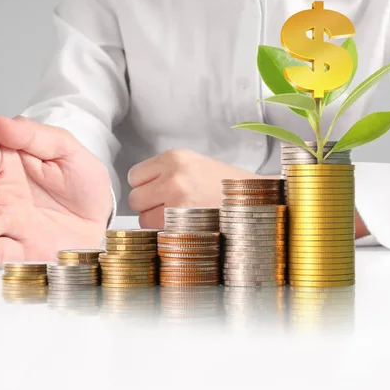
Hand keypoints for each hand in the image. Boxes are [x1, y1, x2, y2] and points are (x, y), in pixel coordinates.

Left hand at [127, 149, 263, 227]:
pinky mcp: (183, 221)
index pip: (134, 176)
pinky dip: (166, 232)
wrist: (255, 200)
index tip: (158, 191)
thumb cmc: (224, 185)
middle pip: (135, 197)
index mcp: (175, 157)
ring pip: (142, 217)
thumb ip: (164, 171)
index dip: (145, 187)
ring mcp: (177, 200)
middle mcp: (173, 176)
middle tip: (169, 206)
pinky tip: (185, 224)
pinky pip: (157, 231)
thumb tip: (138, 187)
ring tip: (180, 215)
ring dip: (156, 221)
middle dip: (147, 205)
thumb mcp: (193, 164)